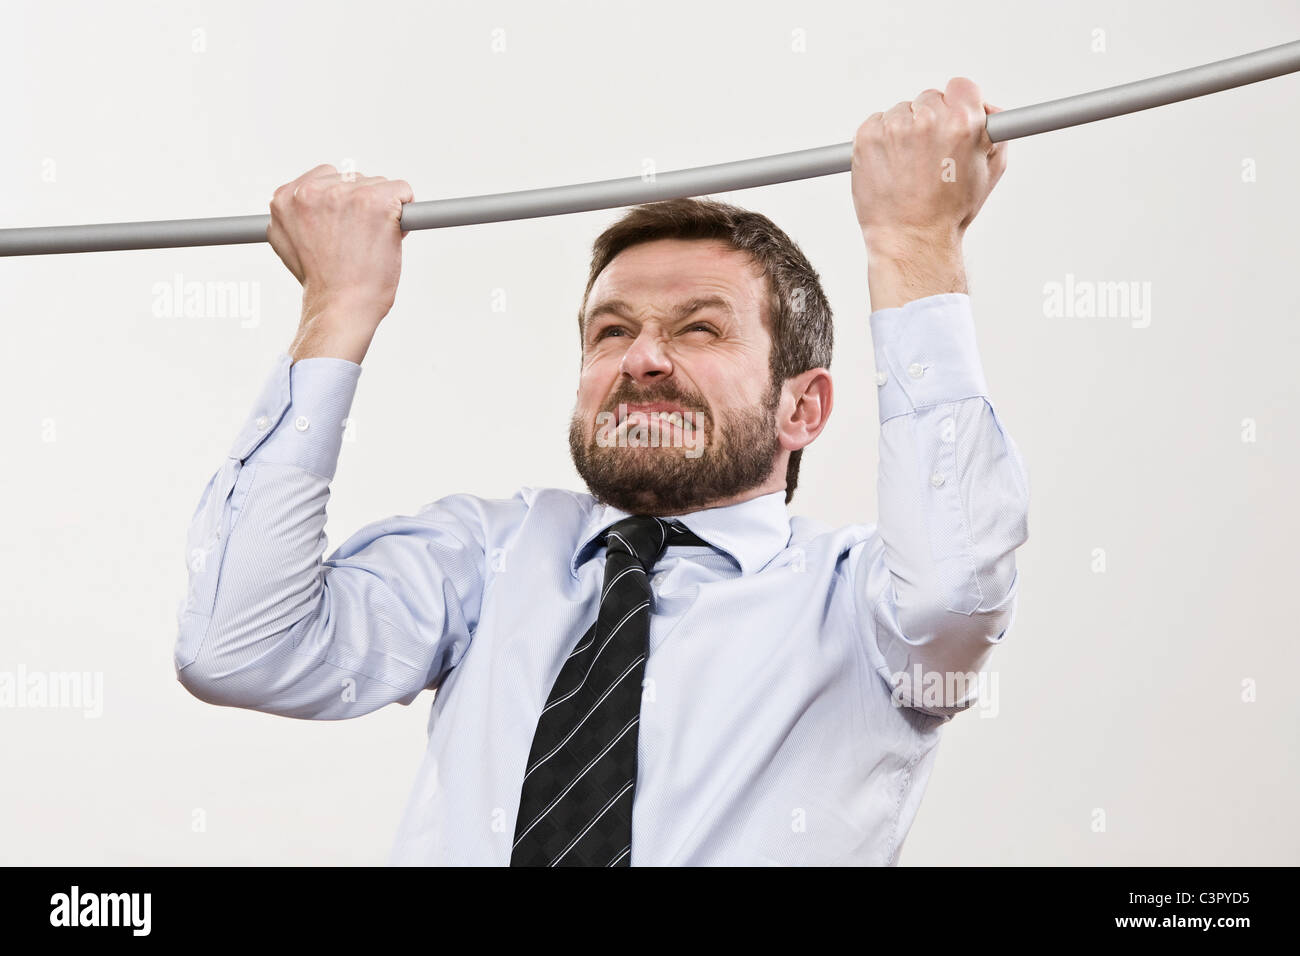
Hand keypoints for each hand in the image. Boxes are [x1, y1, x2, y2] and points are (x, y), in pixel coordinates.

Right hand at [267, 164, 413, 331]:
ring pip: (379, 184)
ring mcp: (344, 194)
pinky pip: (403, 190)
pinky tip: (392, 234)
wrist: (340, 307)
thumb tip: (307, 205)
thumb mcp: (290, 244)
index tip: (344, 228)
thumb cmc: (324, 284)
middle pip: (354, 179)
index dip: (341, 204)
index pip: (325, 178)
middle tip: (358, 241)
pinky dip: (406, 210)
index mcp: (286, 198)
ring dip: (383, 210)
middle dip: (362, 206)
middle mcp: (311, 191)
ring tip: (370, 243)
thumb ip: (296, 217)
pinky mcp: (375, 200)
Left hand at [851, 77, 1007, 254]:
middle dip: (930, 122)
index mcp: (963, 122)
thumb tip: (987, 109)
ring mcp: (894, 128)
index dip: (958, 106)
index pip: (961, 87)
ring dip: (903, 132)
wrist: (911, 238)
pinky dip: (881, 140)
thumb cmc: (950, 212)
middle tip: (929, 155)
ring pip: (901, 112)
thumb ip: (995, 131)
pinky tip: (890, 166)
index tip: (951, 122)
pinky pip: (876, 123)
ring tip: (908, 167)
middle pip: (929, 99)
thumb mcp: (989, 170)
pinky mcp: (867, 137)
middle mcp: (927, 120)